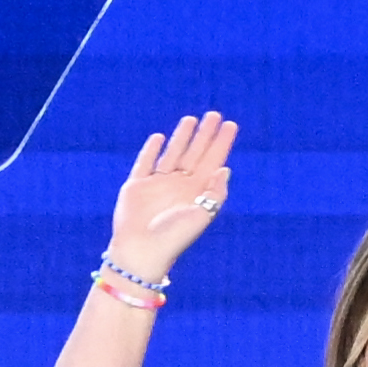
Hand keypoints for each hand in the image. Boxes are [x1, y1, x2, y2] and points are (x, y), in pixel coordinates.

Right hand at [106, 113, 235, 279]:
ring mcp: (158, 185)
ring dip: (182, 137)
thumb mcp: (201, 216)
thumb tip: (225, 169)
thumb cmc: (174, 238)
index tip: (231, 125)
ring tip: (191, 119)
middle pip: (196, 154)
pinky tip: (158, 138)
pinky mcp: (136, 186)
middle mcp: (179, 186)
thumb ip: (215, 193)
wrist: (142, 252)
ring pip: (173, 154)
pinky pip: (145, 162)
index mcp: (197, 193)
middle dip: (206, 135)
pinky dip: (151, 150)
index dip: (222, 144)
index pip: (213, 162)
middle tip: (215, 114)